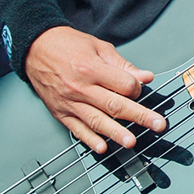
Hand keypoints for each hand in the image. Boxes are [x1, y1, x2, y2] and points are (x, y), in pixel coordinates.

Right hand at [22, 26, 164, 152]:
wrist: (36, 48)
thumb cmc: (67, 45)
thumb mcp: (98, 47)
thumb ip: (122, 65)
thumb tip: (145, 77)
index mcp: (91, 68)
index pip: (123, 85)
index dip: (137, 88)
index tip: (141, 88)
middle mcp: (80, 87)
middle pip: (115, 105)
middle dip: (139, 116)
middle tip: (158, 125)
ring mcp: (69, 102)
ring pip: (96, 121)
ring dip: (116, 133)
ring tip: (131, 142)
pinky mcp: (61, 112)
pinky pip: (77, 129)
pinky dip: (89, 140)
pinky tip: (102, 147)